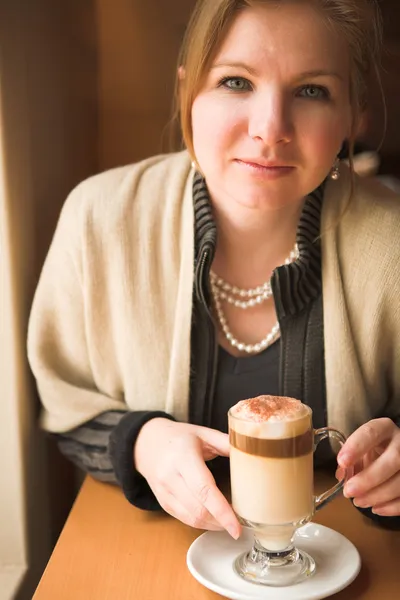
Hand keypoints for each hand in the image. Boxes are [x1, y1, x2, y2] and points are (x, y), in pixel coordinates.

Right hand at [134, 418, 240, 536]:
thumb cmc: (178, 437)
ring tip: (230, 522)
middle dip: (222, 522)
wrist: (146, 442)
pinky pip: (184, 519)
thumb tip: (252, 451)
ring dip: (213, 525)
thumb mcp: (202, 433)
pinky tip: (214, 519)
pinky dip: (202, 523)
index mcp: (183, 456)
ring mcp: (164, 491)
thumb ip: (226, 442)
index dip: (222, 511)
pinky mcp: (162, 502)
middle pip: (198, 509)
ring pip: (191, 518)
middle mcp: (170, 476)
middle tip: (241, 523)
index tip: (237, 526)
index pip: (204, 489)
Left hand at [336, 418, 399, 515]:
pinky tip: (376, 508)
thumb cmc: (374, 449)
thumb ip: (349, 459)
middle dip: (368, 478)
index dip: (356, 447)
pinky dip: (391, 507)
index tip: (342, 461)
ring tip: (358, 501)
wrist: (395, 451)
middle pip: (392, 460)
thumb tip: (341, 476)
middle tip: (349, 491)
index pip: (371, 432)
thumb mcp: (360, 448)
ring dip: (377, 496)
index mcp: (384, 429)